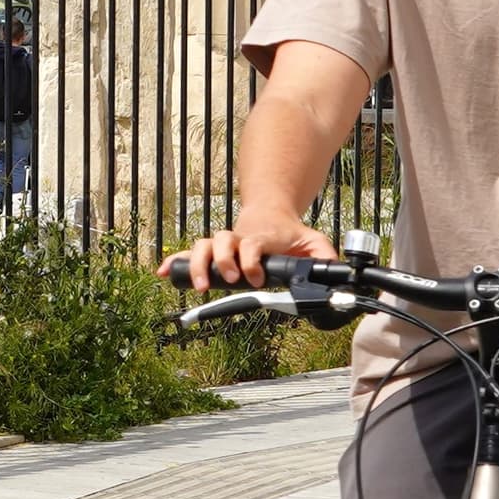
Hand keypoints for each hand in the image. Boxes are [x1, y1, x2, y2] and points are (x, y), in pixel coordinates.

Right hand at [169, 205, 337, 291]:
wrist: (270, 212)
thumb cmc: (289, 232)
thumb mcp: (313, 240)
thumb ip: (325, 256)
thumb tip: (336, 272)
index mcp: (260, 238)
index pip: (250, 245)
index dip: (250, 260)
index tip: (256, 277)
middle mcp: (238, 239)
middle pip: (219, 242)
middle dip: (219, 262)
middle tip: (227, 279)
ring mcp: (223, 244)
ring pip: (201, 246)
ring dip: (195, 264)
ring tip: (198, 286)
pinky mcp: (213, 251)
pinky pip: (188, 254)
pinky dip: (173, 262)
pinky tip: (162, 273)